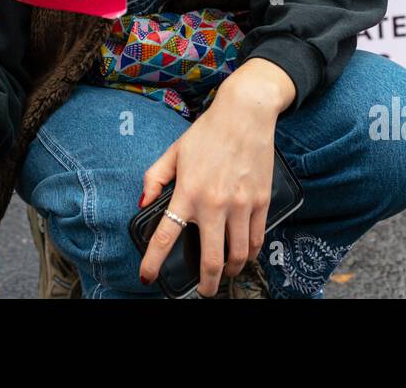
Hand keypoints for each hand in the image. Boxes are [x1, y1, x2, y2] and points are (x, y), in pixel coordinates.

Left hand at [137, 62, 289, 296]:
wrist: (246, 114)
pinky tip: (243, 255)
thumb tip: (144, 203)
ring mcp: (241, 204)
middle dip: (206, 285)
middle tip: (203, 292)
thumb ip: (155, 178)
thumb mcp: (174, 151)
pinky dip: (250, 254)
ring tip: (223, 274)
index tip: (147, 277)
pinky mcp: (261, 201)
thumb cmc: (207, 132)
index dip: (153, 262)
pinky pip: (256, 239)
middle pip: (211, 259)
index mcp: (188, 191)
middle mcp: (214, 203)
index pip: (165, 235)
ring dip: (229, 272)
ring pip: (237, 255)